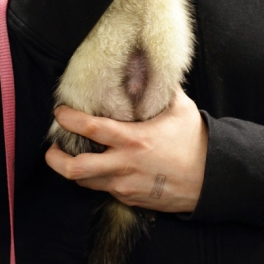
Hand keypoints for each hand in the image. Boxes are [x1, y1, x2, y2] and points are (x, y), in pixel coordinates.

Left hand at [45, 87, 207, 213]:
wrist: (212, 179)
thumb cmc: (194, 140)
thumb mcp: (179, 107)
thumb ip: (157, 86)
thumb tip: (143, 62)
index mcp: (134, 140)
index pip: (91, 128)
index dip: (69, 119)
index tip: (60, 111)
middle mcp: (124, 166)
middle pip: (76, 169)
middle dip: (55, 159)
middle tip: (51, 147)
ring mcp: (126, 187)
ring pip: (85, 183)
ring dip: (74, 170)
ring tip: (70, 156)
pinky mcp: (130, 200)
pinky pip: (104, 190)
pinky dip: (96, 178)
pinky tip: (99, 166)